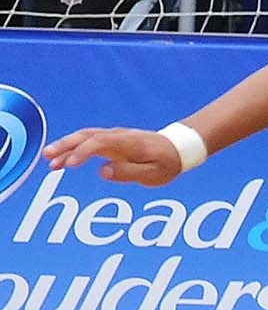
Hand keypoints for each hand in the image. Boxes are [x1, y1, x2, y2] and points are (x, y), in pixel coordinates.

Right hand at [42, 127, 187, 185]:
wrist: (178, 148)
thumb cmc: (167, 163)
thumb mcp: (154, 174)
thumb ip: (129, 173)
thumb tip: (102, 171)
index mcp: (129, 143)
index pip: (100, 142)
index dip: (82, 152)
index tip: (69, 165)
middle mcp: (119, 136)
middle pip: (88, 135)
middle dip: (66, 145)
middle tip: (47, 157)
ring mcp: (115, 136)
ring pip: (85, 136)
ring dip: (66, 145)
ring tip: (48, 159)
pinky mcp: (112, 140)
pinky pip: (89, 139)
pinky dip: (74, 147)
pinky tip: (63, 159)